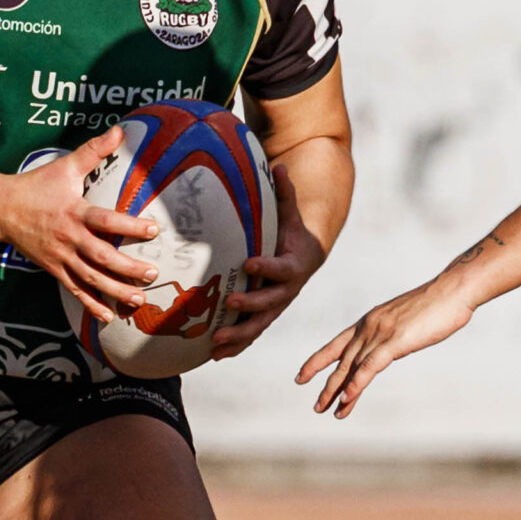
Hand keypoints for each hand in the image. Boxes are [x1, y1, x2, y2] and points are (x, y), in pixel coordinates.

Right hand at [0, 126, 159, 324]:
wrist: (0, 209)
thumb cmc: (36, 186)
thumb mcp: (65, 166)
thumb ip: (94, 151)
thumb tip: (120, 130)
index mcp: (75, 211)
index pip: (106, 220)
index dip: (129, 225)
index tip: (153, 230)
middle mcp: (69, 237)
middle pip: (101, 256)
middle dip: (127, 267)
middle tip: (151, 273)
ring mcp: (61, 257)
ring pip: (91, 278)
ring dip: (115, 290)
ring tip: (138, 299)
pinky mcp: (54, 269)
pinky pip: (74, 290)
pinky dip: (91, 304)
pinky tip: (108, 316)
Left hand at [213, 163, 323, 359]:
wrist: (307, 256)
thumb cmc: (292, 231)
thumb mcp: (291, 213)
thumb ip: (285, 193)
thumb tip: (280, 164)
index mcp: (293, 266)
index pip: (281, 269)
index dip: (266, 267)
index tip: (248, 263)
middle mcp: (286, 291)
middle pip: (270, 303)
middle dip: (249, 307)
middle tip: (228, 304)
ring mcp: (276, 307)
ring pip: (259, 326)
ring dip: (238, 336)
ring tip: (215, 343)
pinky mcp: (266, 316)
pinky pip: (251, 334)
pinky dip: (235, 346)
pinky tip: (213, 355)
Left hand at [297, 272, 474, 418]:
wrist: (453, 291)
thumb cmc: (436, 305)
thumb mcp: (407, 321)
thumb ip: (393, 335)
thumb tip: (391, 348)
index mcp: (369, 320)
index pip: (336, 344)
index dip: (317, 361)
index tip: (301, 376)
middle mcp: (368, 326)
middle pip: (340, 360)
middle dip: (326, 385)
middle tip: (316, 406)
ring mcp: (380, 333)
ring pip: (351, 367)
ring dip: (336, 391)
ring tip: (325, 410)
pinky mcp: (394, 342)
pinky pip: (369, 367)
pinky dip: (356, 384)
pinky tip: (346, 399)